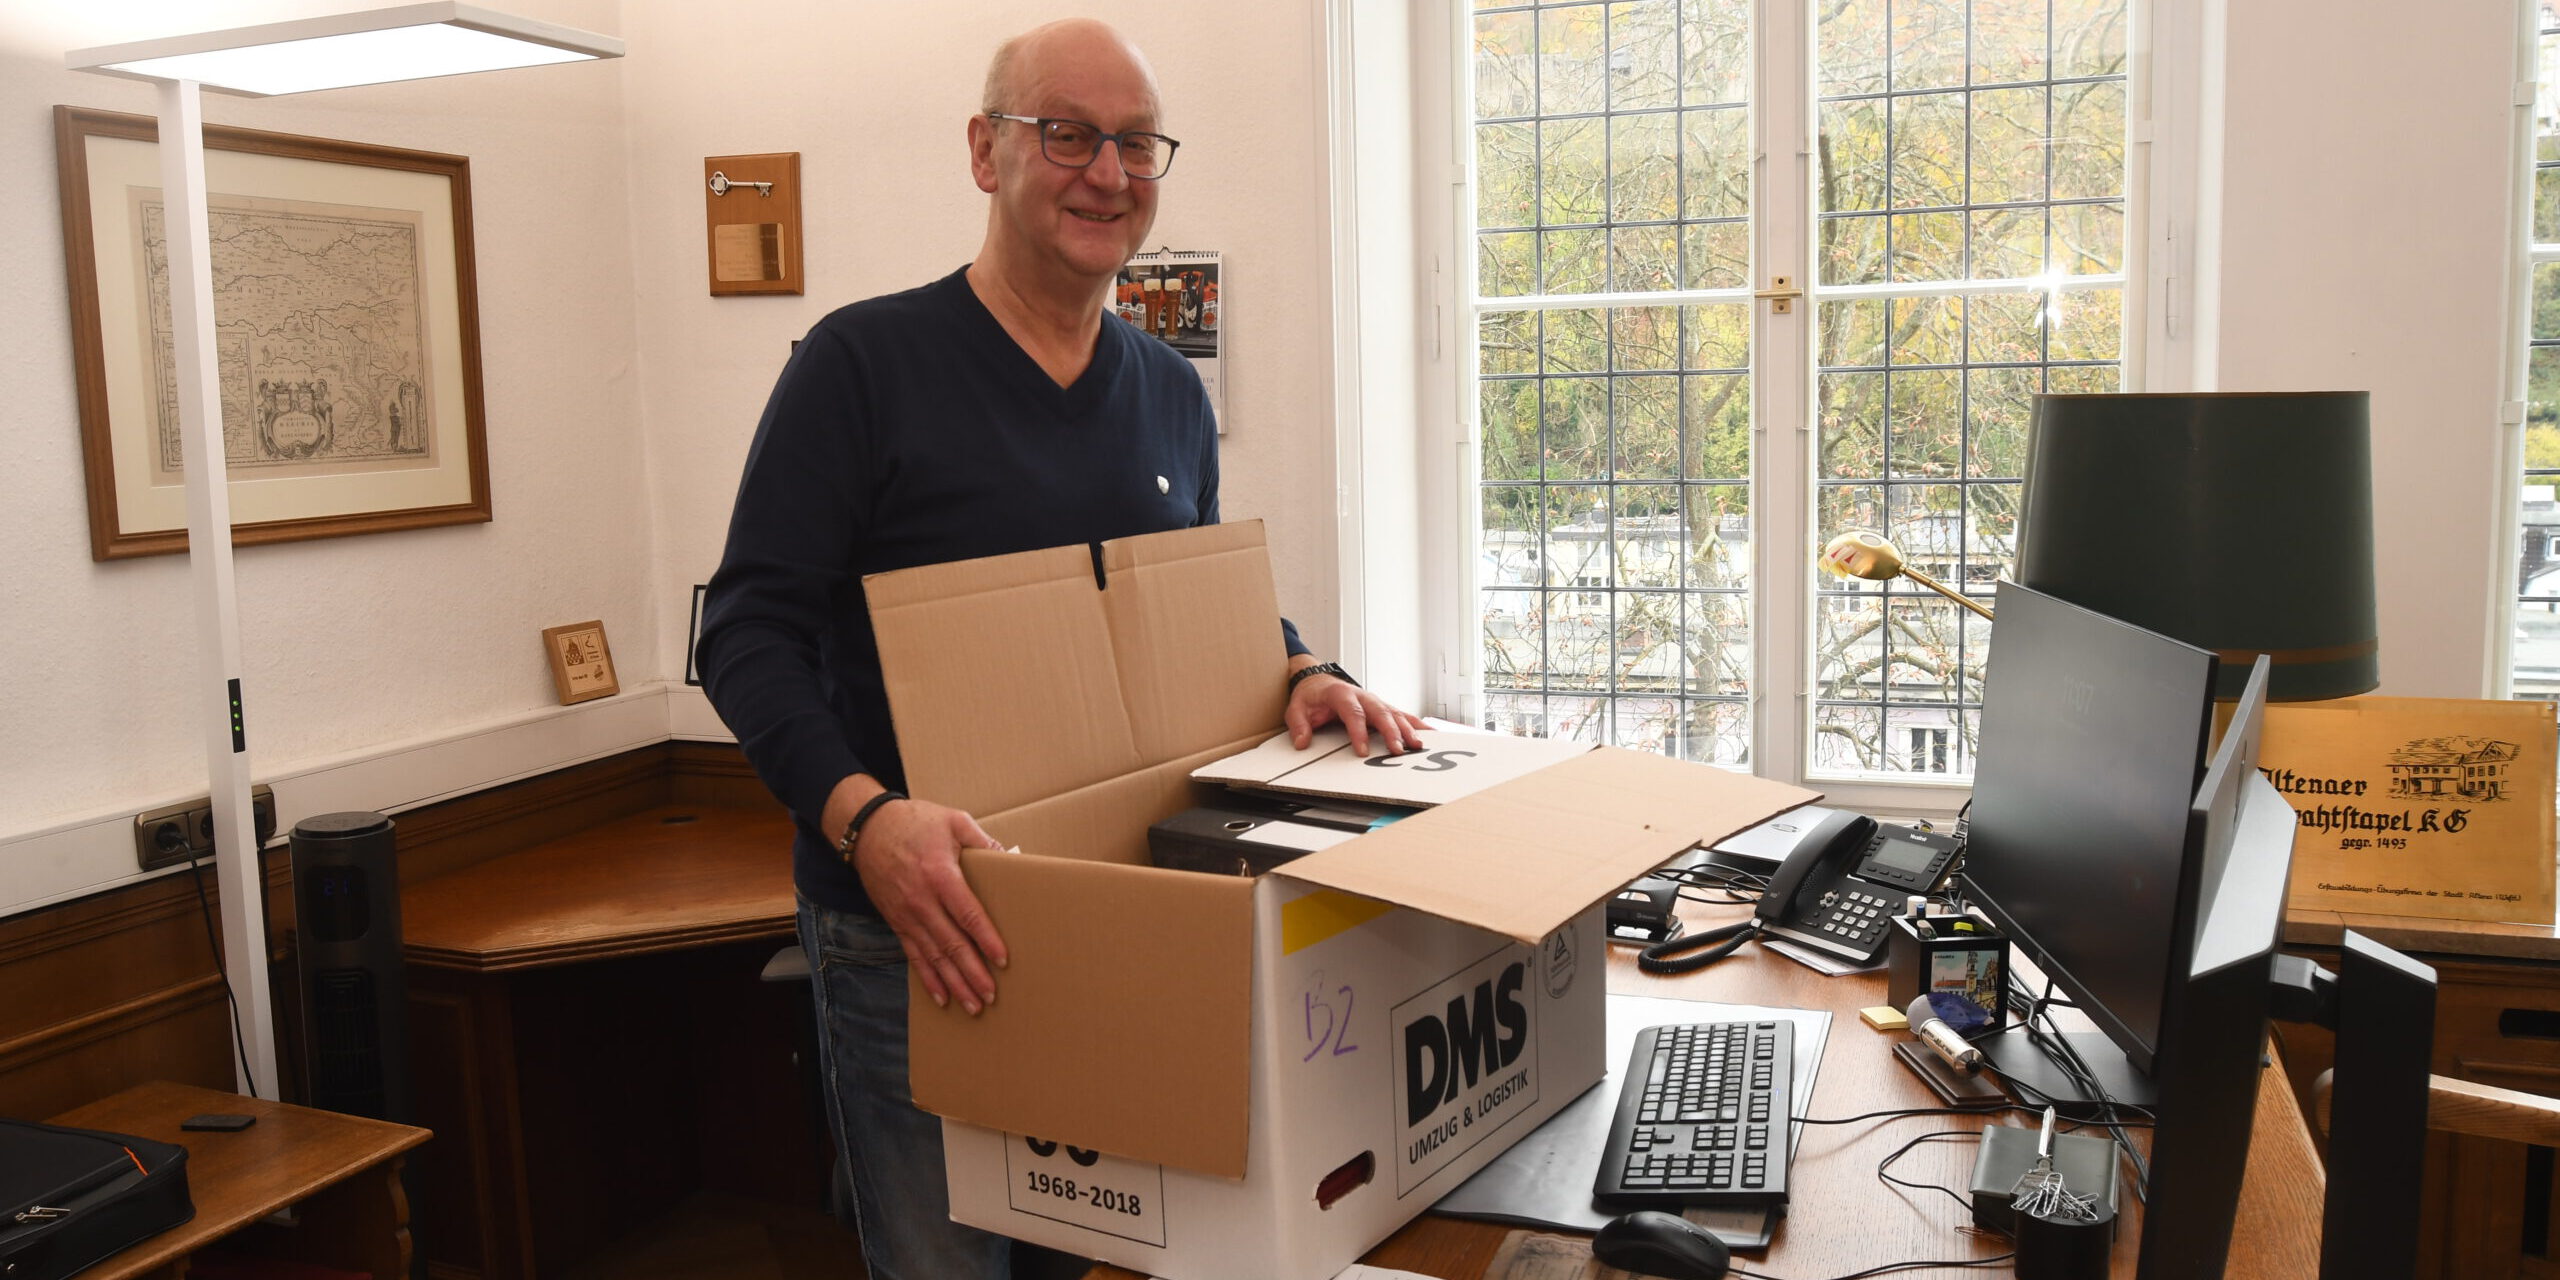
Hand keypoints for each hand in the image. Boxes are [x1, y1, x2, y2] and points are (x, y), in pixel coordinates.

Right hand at [844, 793, 1007, 1014]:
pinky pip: (914, 955)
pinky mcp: (897, 922)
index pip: (968, 915)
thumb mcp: (953, 821)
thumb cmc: (915, 822)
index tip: (1003, 960)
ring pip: (933, 956)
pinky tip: (942, 996)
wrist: (868, 829)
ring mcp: (907, 915)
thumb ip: (982, 841)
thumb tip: (1010, 858)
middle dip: (972, 973)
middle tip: (990, 996)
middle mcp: (922, 901)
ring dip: (954, 983)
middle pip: (951, 944)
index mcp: (940, 875)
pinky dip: (928, 978)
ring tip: (972, 1005)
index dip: (986, 939)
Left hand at [1285, 671, 1426, 756]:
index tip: (1362, 751)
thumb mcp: (1296, 708)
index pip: (1352, 713)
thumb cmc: (1311, 696)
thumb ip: (1298, 724)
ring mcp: (1374, 701)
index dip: (1358, 732)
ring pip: (1395, 713)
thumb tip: (1302, 742)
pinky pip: (1401, 715)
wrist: (1318, 681)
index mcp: (1341, 694)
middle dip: (1391, 732)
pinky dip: (1416, 724)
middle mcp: (1362, 695)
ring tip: (1417, 746)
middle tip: (1397, 750)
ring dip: (1407, 729)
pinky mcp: (1382, 707)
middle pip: (1380, 712)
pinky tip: (1428, 734)